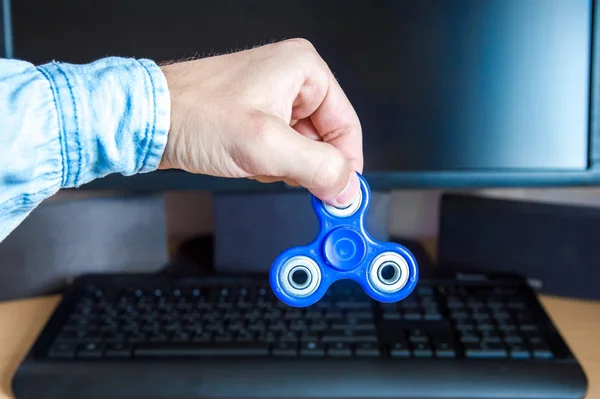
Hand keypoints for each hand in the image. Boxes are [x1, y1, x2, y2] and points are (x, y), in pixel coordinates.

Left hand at [158, 38, 362, 206]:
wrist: (149, 121)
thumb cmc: (195, 115)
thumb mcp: (267, 146)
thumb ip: (318, 168)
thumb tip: (348, 188)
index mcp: (304, 70)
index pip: (346, 125)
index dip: (346, 164)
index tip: (342, 196)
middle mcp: (292, 80)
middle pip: (325, 139)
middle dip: (305, 165)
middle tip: (285, 177)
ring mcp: (273, 98)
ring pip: (302, 149)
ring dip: (283, 166)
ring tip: (254, 160)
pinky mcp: (257, 117)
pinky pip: (281, 150)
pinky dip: (268, 164)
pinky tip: (246, 160)